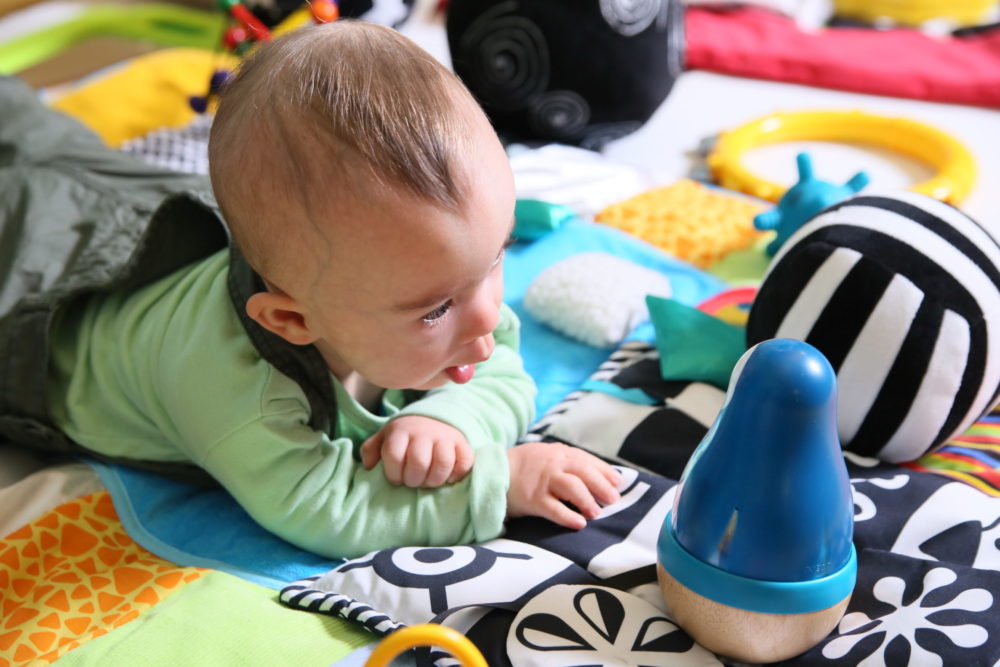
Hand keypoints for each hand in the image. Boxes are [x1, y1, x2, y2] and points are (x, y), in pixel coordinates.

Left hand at [361, 416, 474, 487]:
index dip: (393, 474)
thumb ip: (371, 450)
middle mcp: (424, 432)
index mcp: (401, 431)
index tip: (396, 479)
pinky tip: (449, 478)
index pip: (394, 455)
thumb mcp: (384, 438)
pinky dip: (458, 474)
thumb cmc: (404, 437)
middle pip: (419, 462)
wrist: (432, 419)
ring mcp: (445, 437)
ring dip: (435, 480)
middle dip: (414, 480)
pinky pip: (465, 462)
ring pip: (443, 462)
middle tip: (413, 482)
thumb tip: (368, 467)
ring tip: (429, 481)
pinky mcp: (462, 444)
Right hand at [505, 441, 622, 529]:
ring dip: (587, 500)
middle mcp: (553, 464)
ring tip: (597, 513)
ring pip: (572, 487)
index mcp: (558, 453)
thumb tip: (597, 474)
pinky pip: (554, 508)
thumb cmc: (525, 466)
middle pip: (583, 472)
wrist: (493, 472)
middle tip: (614, 499)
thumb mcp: (546, 455)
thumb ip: (568, 460)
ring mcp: (543, 481)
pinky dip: (568, 516)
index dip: (604, 471)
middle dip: (601, 485)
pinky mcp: (532, 499)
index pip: (586, 460)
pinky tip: (579, 523)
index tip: (618, 482)